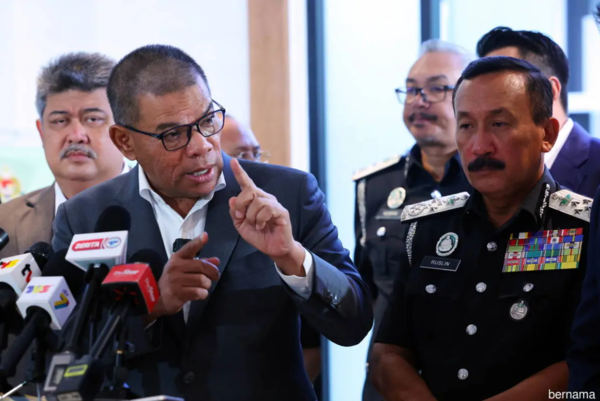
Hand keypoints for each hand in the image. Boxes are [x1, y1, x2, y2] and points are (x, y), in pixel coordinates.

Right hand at [151, 233, 219, 318]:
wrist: (158, 297)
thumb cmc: (174, 280)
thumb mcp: (184, 269)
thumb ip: (200, 264)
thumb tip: (216, 261)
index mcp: (177, 258)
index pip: (189, 248)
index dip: (198, 242)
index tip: (205, 235)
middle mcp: (175, 267)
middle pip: (201, 266)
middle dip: (213, 272)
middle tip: (216, 276)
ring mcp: (176, 281)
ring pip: (202, 280)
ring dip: (207, 284)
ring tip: (204, 286)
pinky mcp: (178, 294)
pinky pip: (199, 292)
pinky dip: (203, 294)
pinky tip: (199, 293)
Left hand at [228, 158, 304, 275]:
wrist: (274, 248)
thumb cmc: (260, 236)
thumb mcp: (241, 226)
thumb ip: (235, 213)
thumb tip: (232, 199)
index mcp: (255, 199)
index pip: (246, 184)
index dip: (239, 172)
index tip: (233, 162)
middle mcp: (265, 198)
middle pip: (249, 190)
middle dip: (241, 204)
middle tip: (241, 217)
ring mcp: (274, 204)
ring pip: (257, 202)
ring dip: (251, 217)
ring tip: (255, 225)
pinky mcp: (281, 211)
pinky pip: (267, 209)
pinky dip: (260, 220)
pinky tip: (262, 226)